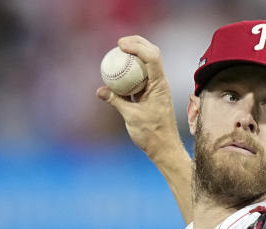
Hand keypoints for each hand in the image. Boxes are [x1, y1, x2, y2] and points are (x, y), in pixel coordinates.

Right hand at [96, 36, 180, 159]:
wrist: (165, 148)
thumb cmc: (152, 134)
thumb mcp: (131, 117)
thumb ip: (116, 101)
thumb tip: (100, 90)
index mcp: (159, 85)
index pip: (152, 58)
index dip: (138, 46)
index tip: (120, 44)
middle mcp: (160, 83)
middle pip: (152, 54)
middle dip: (138, 43)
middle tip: (119, 43)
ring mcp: (156, 88)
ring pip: (148, 64)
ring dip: (135, 55)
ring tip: (118, 52)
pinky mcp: (151, 95)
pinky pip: (140, 77)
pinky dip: (130, 72)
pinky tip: (117, 72)